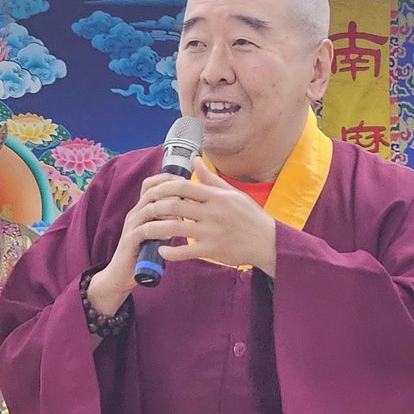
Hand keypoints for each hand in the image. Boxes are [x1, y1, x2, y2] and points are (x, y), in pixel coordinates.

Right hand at [84, 171, 192, 316]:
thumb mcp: (157, 233)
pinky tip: (172, 232)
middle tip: (189, 192)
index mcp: (141, 209)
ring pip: (149, 208)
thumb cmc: (143, 254)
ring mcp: (131, 226)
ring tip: (184, 212)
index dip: (167, 179)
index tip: (186, 180)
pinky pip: (144, 230)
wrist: (120, 275)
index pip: (150, 185)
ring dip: (168, 208)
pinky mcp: (130, 241)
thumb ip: (168, 222)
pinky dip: (159, 229)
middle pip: (151, 192)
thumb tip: (187, 214)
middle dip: (171, 189)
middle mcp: (135, 214)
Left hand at [85, 160, 276, 316]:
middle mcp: (213, 212)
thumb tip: (195, 161)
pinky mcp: (212, 250)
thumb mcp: (233, 194)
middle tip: (144, 210)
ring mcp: (212, 232)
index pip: (184, 186)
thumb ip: (211, 179)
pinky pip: (185, 251)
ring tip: (144, 230)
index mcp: (217, 196)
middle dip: (155, 207)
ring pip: (175, 228)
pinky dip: (170, 252)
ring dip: (155, 229)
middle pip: (174, 205)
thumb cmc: (250, 217)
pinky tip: (161, 251)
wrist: (268, 243)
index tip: (153, 191)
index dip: (164, 187)